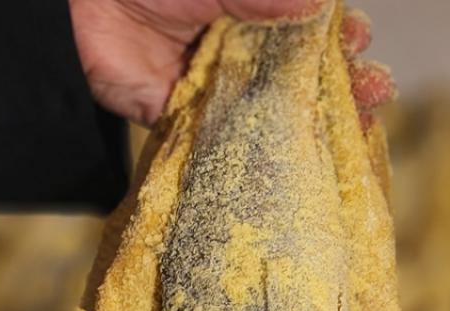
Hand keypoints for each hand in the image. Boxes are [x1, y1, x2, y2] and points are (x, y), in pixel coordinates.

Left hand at [68, 0, 394, 125]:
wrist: (76, 9)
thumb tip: (319, 7)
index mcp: (248, 5)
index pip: (308, 22)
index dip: (339, 33)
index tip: (359, 39)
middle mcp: (236, 41)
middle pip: (301, 65)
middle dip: (342, 77)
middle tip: (372, 86)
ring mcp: (214, 80)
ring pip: (274, 103)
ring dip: (317, 115)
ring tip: (358, 120)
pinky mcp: (183, 115)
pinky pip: (228, 136)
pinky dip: (264, 148)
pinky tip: (301, 156)